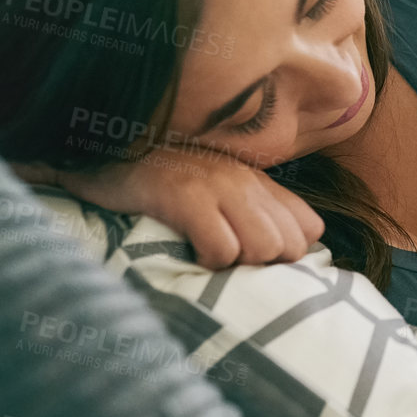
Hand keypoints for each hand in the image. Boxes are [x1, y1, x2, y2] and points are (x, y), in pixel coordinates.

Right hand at [14, 147, 324, 268]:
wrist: (107, 151)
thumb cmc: (163, 181)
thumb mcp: (219, 190)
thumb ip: (255, 212)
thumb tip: (285, 254)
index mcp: (259, 182)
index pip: (310, 230)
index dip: (287, 254)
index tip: (253, 258)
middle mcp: (246, 182)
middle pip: (290, 246)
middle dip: (263, 265)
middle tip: (229, 260)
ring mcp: (219, 186)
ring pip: (264, 248)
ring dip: (237, 264)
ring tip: (209, 255)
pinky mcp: (187, 197)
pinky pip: (222, 249)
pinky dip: (209, 262)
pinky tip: (190, 254)